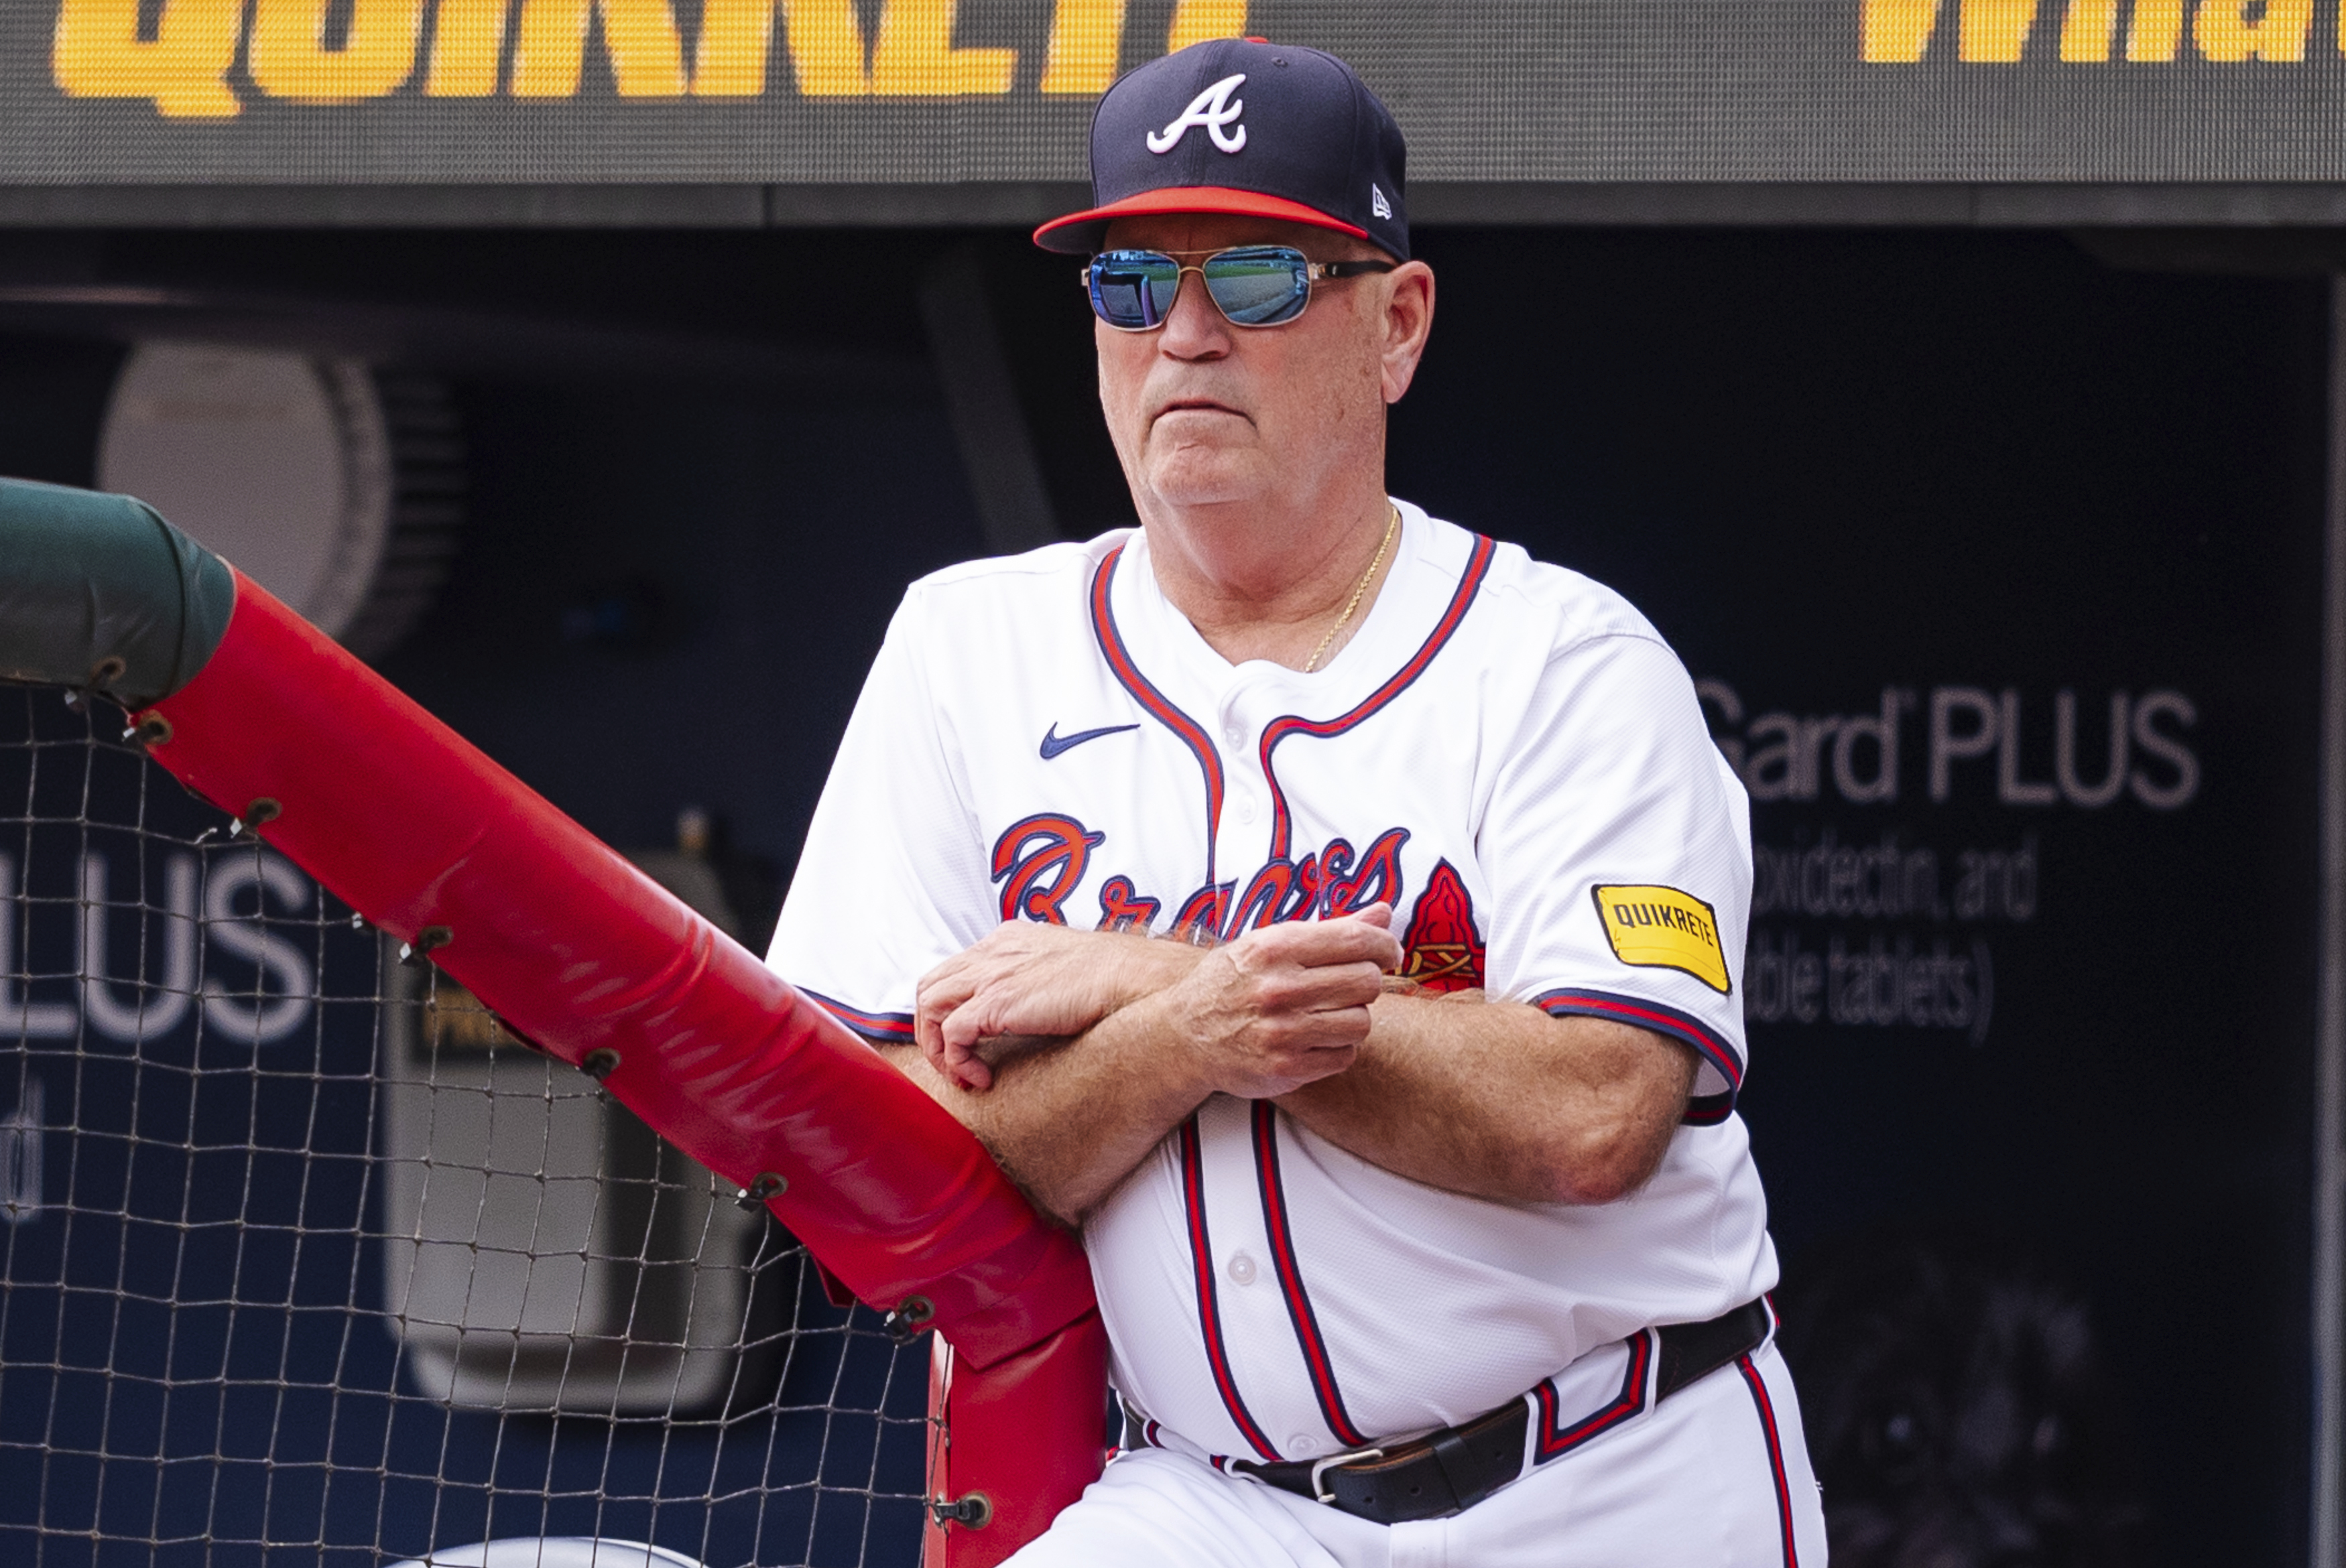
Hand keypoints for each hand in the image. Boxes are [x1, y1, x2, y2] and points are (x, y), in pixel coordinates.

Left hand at [917, 922, 1204, 1089]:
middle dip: (931, 1031)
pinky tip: (983, 1079)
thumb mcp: (1065, 970)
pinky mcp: (996, 1002)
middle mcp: (993, 951)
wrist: (1136, 979)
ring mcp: (992, 975)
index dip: (948, 1009)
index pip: (954, 970)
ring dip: (939, 1050)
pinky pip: (952, 1034)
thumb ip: (1038, 980)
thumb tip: (1033, 1010)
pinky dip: (957, 1062)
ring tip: (965, 1076)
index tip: (966, 1043)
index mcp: (1008, 939)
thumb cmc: (1116, 980)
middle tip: (955, 1065)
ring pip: (928, 1006)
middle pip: (930, 985)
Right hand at [1158, 904, 1402, 1098]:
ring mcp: (1282, 1032)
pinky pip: (1345, 1055)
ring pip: (1361, 1022)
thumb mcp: (1269, 943)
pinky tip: (1317, 1038)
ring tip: (1329, 1013)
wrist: (1182, 1036)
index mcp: (1274, 948)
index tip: (1388, 951)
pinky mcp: (1286, 1068)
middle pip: (1367, 981)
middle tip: (1352, 983)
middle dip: (1368, 981)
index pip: (1355, 940)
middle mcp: (1278, 989)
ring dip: (1354, 1017)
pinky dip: (1339, 1047)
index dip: (1384, 945)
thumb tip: (1383, 912)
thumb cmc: (1233, 982)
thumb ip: (1330, 929)